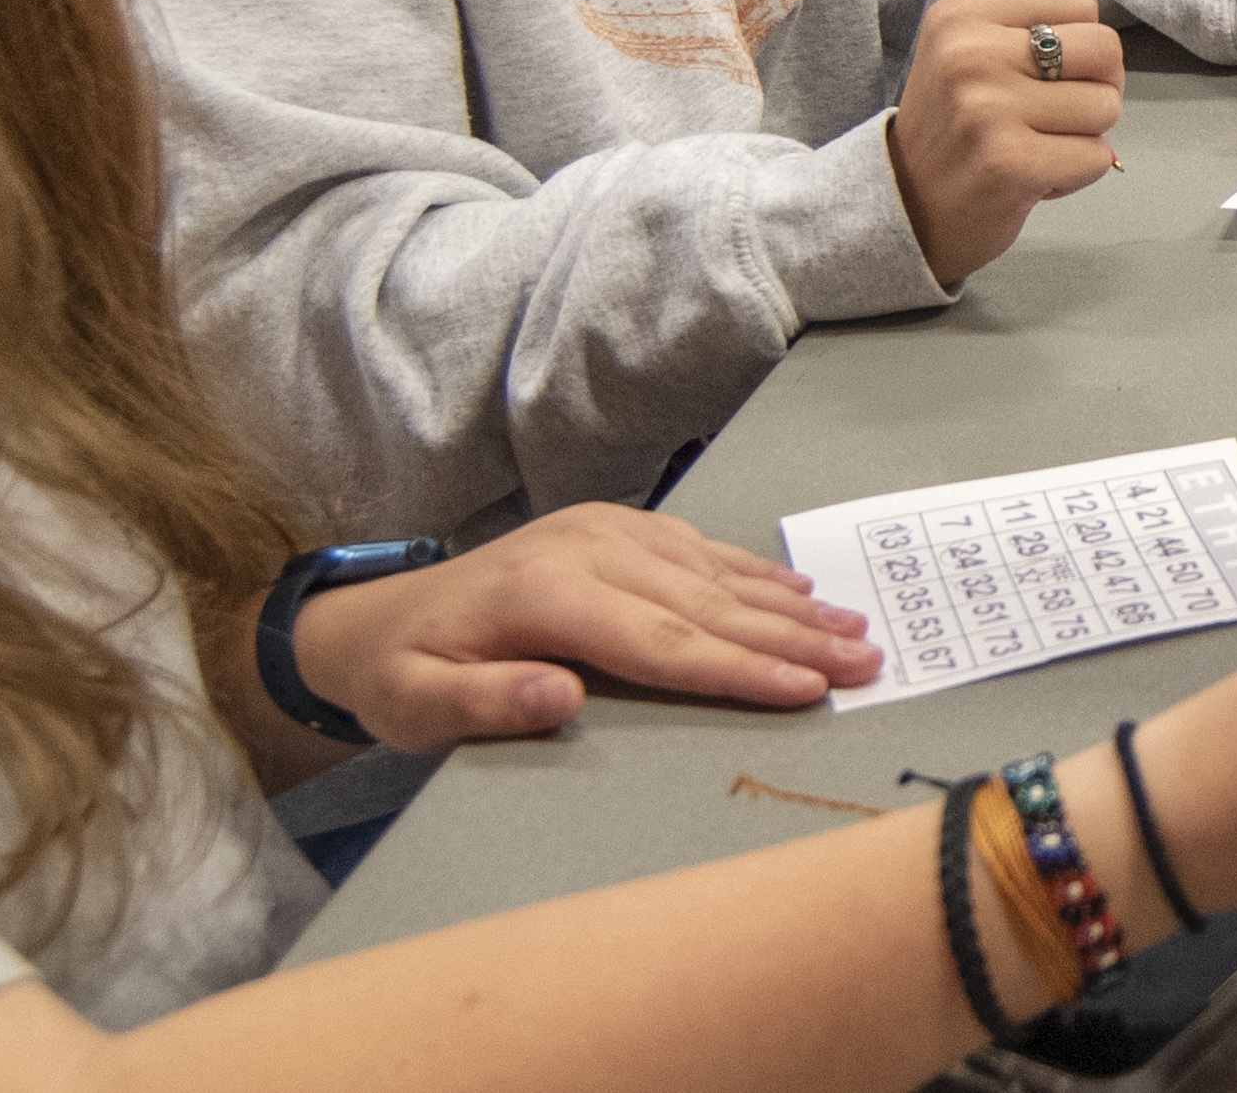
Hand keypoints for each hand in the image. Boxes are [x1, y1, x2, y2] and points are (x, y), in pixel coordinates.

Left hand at [290, 503, 881, 748]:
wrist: (371, 619)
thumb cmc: (401, 675)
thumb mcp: (415, 706)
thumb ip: (482, 705)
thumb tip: (555, 696)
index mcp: (543, 595)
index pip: (662, 641)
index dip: (739, 669)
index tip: (806, 690)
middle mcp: (583, 550)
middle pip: (704, 604)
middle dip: (791, 640)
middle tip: (865, 665)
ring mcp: (601, 532)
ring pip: (712, 573)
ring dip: (789, 607)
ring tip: (856, 632)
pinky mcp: (610, 529)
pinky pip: (697, 549)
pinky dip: (753, 573)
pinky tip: (799, 594)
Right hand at [886, 0, 1120, 283]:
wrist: (905, 207)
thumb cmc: (954, 122)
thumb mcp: (980, 43)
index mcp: (962, 15)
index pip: (1079, 2)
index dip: (1077, 42)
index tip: (1037, 72)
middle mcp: (970, 54)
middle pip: (1104, 48)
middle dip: (1093, 86)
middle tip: (1046, 114)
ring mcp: (987, 110)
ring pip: (1105, 106)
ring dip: (1083, 134)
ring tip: (1035, 144)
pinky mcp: (1010, 165)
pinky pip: (1097, 156)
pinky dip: (1077, 173)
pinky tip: (1034, 176)